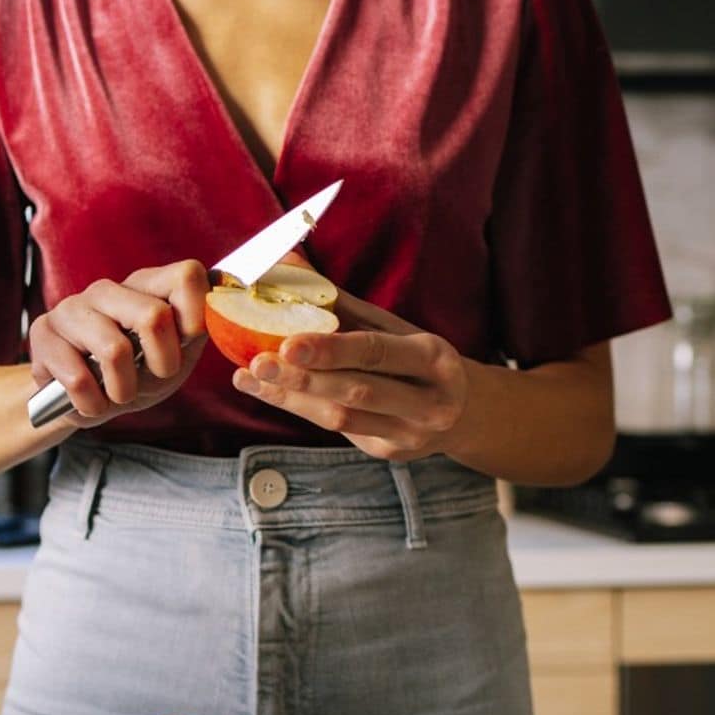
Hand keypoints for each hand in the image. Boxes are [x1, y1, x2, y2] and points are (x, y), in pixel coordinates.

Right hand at [28, 260, 208, 426]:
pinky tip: (91, 401)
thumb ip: (196, 331)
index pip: (187, 275)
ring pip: (114, 350)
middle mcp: (109, 289)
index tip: (186, 347)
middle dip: (161, 364)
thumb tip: (223, 301)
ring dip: (123, 390)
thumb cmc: (135, 375)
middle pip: (154, 316)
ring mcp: (72, 307)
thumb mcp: (175, 356)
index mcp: (147, 286)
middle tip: (152, 380)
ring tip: (118, 395)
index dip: (196, 317)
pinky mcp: (43, 334)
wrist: (83, 400)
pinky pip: (77, 377)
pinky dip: (92, 403)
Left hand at [232, 290, 469, 460]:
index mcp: (433, 358)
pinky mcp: (388, 452)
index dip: (331, 349)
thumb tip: (286, 262)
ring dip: (291, 398)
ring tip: (251, 377)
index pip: (377, 353)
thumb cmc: (415, 358)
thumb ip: (338, 302)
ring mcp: (410, 434)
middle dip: (303, 379)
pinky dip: (300, 410)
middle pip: (357, 392)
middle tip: (258, 363)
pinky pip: (338, 432)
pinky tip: (267, 392)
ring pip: (342, 420)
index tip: (288, 343)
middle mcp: (429, 401)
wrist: (463, 412)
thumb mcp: (392, 327)